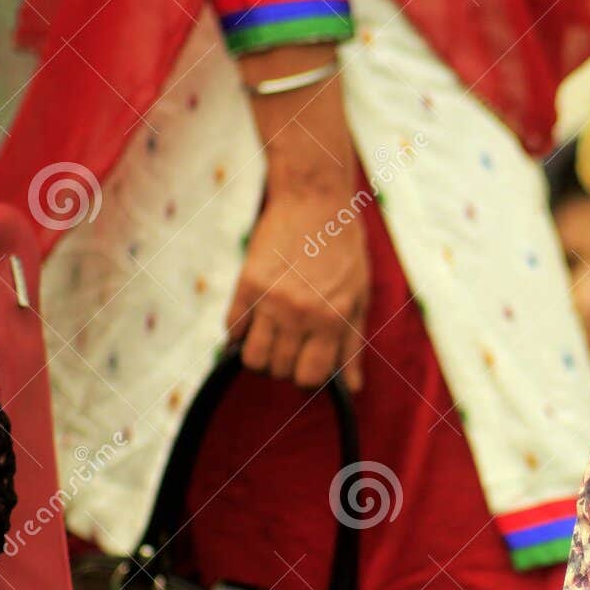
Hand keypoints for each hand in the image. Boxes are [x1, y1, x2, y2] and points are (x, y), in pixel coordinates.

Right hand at [226, 188, 367, 390]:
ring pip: (252, 357)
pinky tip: (254, 319)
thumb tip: (353, 389)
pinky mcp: (246, 283)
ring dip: (260, 355)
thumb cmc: (344, 250)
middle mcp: (300, 313)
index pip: (310, 378)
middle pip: (279, 370)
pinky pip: (232, 329)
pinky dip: (239, 332)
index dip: (308, 379)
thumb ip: (352, 346)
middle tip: (291, 346)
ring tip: (271, 338)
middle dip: (285, 366)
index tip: (308, 366)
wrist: (314, 200)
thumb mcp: (358, 297)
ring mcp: (270, 299)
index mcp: (332, 319)